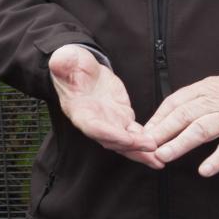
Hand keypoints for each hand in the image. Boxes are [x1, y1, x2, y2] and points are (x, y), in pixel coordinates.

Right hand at [49, 45, 155, 165]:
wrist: (80, 69)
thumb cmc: (70, 65)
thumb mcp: (65, 60)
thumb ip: (62, 62)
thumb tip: (59, 61)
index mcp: (79, 110)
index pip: (94, 127)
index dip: (110, 134)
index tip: (126, 138)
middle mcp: (95, 122)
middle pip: (113, 141)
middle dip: (132, 147)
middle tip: (151, 148)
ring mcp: (109, 122)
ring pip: (126, 143)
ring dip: (141, 152)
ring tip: (158, 159)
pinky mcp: (122, 118)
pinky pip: (135, 134)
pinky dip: (146, 143)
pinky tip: (159, 149)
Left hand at [143, 73, 218, 176]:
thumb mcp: (211, 90)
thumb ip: (189, 103)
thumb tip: (159, 121)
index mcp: (204, 90)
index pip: (175, 103)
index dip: (158, 118)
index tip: (145, 133)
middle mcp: (215, 102)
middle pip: (185, 115)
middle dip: (163, 130)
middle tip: (147, 145)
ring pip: (202, 129)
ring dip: (181, 143)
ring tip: (165, 155)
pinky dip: (217, 159)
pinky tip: (205, 170)